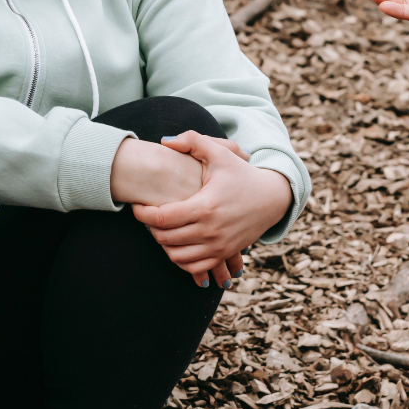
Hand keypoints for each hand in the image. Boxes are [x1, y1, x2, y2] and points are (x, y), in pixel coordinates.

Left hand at [133, 132, 291, 288]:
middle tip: (147, 215)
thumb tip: (163, 141)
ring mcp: (218, 246)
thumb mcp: (219, 152)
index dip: (141, 213)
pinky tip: (175, 244)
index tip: (136, 205)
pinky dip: (180, 260)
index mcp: (205, 206)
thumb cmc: (242, 173)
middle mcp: (210, 231)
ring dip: (162, 245)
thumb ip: (191, 141)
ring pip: (177, 257)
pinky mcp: (224, 254)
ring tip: (160, 228)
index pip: (161, 218)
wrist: (272, 197)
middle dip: (149, 228)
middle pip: (164, 239)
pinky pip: (194, 268)